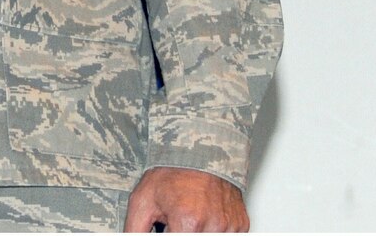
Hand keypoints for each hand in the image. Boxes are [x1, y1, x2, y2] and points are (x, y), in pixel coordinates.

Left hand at [123, 166, 246, 231]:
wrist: (198, 148)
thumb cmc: (172, 171)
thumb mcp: (142, 202)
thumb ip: (135, 231)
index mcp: (189, 223)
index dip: (168, 233)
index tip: (167, 225)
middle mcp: (214, 226)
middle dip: (181, 232)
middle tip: (175, 218)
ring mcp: (229, 225)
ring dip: (197, 232)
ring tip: (188, 215)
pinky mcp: (240, 224)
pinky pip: (226, 235)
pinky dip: (213, 230)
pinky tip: (204, 214)